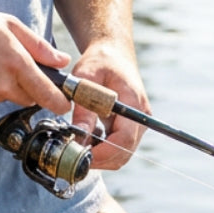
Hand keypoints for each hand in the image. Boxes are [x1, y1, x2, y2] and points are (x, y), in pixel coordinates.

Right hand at [0, 4, 71, 113]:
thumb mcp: (7, 24)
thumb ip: (38, 46)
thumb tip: (62, 61)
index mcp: (16, 63)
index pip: (48, 96)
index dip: (60, 102)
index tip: (64, 103)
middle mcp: (1, 85)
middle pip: (29, 98)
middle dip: (28, 86)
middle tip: (12, 64)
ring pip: (6, 98)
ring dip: (4, 86)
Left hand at [68, 39, 148, 170]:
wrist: (113, 54)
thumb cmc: (100, 60)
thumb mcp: (86, 76)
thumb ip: (84, 105)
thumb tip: (79, 135)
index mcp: (134, 102)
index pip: (125, 138)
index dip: (104, 152)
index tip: (81, 154)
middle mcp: (141, 117)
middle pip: (125, 151)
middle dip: (99, 158)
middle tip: (72, 153)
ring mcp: (138, 123)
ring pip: (121, 153)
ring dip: (100, 155)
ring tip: (76, 144)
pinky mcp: (131, 126)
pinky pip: (118, 146)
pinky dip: (102, 149)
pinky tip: (86, 138)